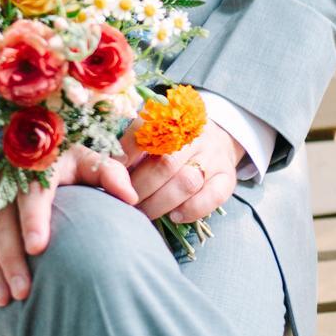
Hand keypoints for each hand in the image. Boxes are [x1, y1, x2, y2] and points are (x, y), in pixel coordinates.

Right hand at [0, 147, 138, 305]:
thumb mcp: (83, 156)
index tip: (38, 248)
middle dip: (9, 257)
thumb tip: (130, 198)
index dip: (33, 217)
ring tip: (3, 298)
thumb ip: (107, 174)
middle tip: (22, 293)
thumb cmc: (58, 154)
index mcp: (33, 157)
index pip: (31, 190)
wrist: (14, 129)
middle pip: (0, 216)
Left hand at [120, 120, 242, 223]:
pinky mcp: (228, 177)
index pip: (146, 131)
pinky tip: (175, 217)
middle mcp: (195, 135)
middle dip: (141, 187)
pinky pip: (213, 196)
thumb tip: (108, 167)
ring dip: (161, 202)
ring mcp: (213, 156)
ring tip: (144, 214)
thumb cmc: (174, 140)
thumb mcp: (155, 132)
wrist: (218, 137)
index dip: (127, 152)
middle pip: (165, 163)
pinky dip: (192, 210)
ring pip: (187, 181)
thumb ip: (133, 145)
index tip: (112, 171)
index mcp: (171, 118)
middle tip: (125, 201)